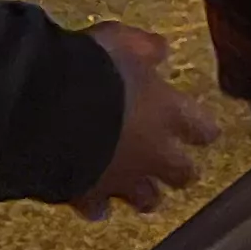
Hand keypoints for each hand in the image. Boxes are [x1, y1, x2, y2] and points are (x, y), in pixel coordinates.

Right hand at [71, 23, 218, 218]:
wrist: (47, 108)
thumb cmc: (92, 69)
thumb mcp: (120, 41)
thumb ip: (143, 48)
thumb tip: (159, 49)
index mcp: (167, 112)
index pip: (202, 128)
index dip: (202, 128)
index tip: (203, 129)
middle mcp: (153, 152)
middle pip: (182, 173)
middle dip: (180, 170)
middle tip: (176, 166)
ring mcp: (123, 178)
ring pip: (146, 199)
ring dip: (144, 194)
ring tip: (138, 191)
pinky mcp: (90, 195)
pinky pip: (99, 207)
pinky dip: (97, 204)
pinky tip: (93, 201)